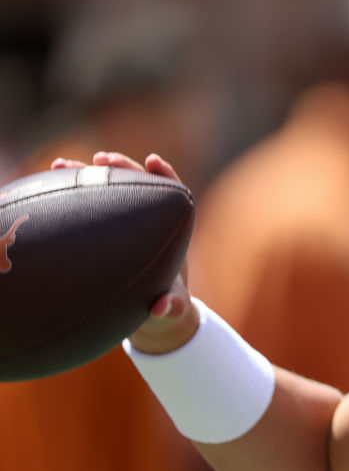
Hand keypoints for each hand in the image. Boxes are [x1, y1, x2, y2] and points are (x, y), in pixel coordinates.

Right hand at [51, 151, 199, 353]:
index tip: (152, 161)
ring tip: (62, 163)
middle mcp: (151, 221)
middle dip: (121, 166)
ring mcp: (127, 223)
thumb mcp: (171, 310)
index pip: (174, 193)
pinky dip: (73, 195)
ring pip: (110, 191)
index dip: (165, 175)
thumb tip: (163, 307)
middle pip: (140, 183)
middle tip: (101, 159)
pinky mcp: (105, 231)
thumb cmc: (166, 307)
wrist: (153, 314)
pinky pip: (90, 207)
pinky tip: (49, 185)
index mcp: (172, 232)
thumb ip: (171, 308)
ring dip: (89, 175)